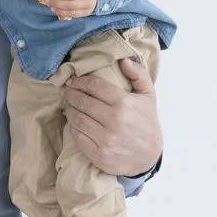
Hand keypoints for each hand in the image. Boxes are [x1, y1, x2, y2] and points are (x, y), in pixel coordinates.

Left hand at [63, 58, 162, 176]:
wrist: (149, 156)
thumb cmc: (147, 122)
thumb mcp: (149, 96)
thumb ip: (139, 74)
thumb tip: (124, 60)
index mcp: (124, 104)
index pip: (94, 87)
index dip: (80, 82)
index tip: (73, 80)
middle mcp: (114, 121)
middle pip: (82, 102)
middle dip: (71, 94)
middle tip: (67, 91)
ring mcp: (105, 139)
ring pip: (77, 119)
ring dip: (69, 109)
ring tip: (69, 104)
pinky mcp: (98, 154)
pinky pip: (77, 137)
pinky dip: (72, 127)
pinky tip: (74, 121)